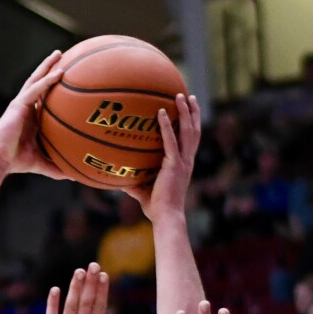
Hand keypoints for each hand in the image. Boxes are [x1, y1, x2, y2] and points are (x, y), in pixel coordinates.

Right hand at [0, 53, 66, 178]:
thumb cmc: (15, 162)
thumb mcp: (41, 163)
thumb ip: (56, 167)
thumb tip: (74, 176)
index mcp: (30, 118)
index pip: (42, 97)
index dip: (51, 86)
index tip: (65, 78)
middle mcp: (25, 107)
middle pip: (39, 83)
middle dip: (49, 68)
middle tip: (62, 56)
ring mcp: (20, 104)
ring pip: (35, 80)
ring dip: (47, 66)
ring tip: (59, 54)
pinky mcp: (17, 105)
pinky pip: (34, 90)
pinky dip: (46, 81)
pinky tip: (58, 72)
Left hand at [130, 94, 201, 214]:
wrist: (165, 217)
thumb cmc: (156, 207)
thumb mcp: (143, 191)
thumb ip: (134, 183)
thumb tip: (118, 179)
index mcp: (184, 165)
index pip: (191, 141)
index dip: (192, 125)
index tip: (190, 111)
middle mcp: (187, 161)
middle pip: (194, 131)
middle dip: (193, 113)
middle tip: (189, 97)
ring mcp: (183, 162)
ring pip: (188, 132)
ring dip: (185, 113)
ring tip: (180, 97)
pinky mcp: (174, 165)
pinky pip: (171, 141)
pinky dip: (166, 126)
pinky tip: (160, 112)